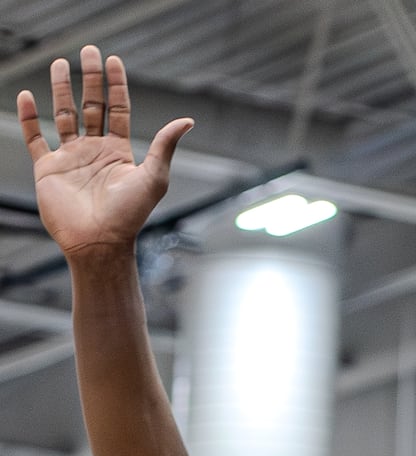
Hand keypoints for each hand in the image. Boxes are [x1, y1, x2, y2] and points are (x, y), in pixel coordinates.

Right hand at [19, 48, 191, 258]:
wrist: (99, 244)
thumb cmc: (129, 216)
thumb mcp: (153, 178)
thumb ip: (164, 146)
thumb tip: (187, 120)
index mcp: (118, 152)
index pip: (117, 109)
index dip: (116, 85)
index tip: (113, 60)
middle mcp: (94, 151)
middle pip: (91, 106)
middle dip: (90, 78)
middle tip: (88, 50)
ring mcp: (71, 159)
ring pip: (64, 115)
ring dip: (61, 89)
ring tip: (59, 63)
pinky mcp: (49, 170)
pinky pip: (35, 139)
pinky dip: (29, 118)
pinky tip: (27, 97)